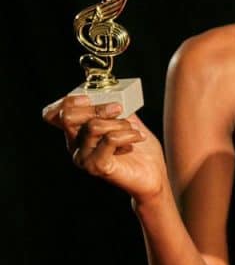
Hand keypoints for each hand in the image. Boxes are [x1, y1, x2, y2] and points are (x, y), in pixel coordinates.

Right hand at [42, 95, 166, 203]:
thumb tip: (111, 90)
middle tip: (118, 109)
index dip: (66, 102)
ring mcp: (84, 158)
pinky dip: (127, 134)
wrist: (153, 174)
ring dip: (120, 123)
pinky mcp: (98, 167)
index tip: (90, 98)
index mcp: (77, 132)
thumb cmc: (138, 148)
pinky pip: (109, 140)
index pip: (52, 114)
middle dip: (97, 108)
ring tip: (134, 130)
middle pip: (68, 117)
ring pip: (93, 127)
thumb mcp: (125, 120)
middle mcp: (75, 145)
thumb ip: (114, 106)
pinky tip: (138, 138)